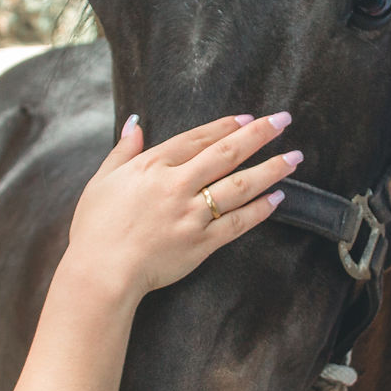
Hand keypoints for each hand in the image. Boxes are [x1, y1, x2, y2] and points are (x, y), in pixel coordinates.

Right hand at [62, 111, 297, 305]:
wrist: (101, 273)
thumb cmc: (95, 229)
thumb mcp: (101, 181)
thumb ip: (122, 150)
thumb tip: (135, 123)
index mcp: (152, 167)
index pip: (197, 139)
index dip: (225, 126)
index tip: (248, 117)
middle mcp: (177, 186)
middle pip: (225, 154)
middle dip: (258, 134)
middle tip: (283, 119)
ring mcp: (192, 215)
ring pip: (239, 186)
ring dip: (270, 170)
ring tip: (294, 157)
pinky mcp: (201, 244)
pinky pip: (237, 224)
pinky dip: (259, 210)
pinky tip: (278, 198)